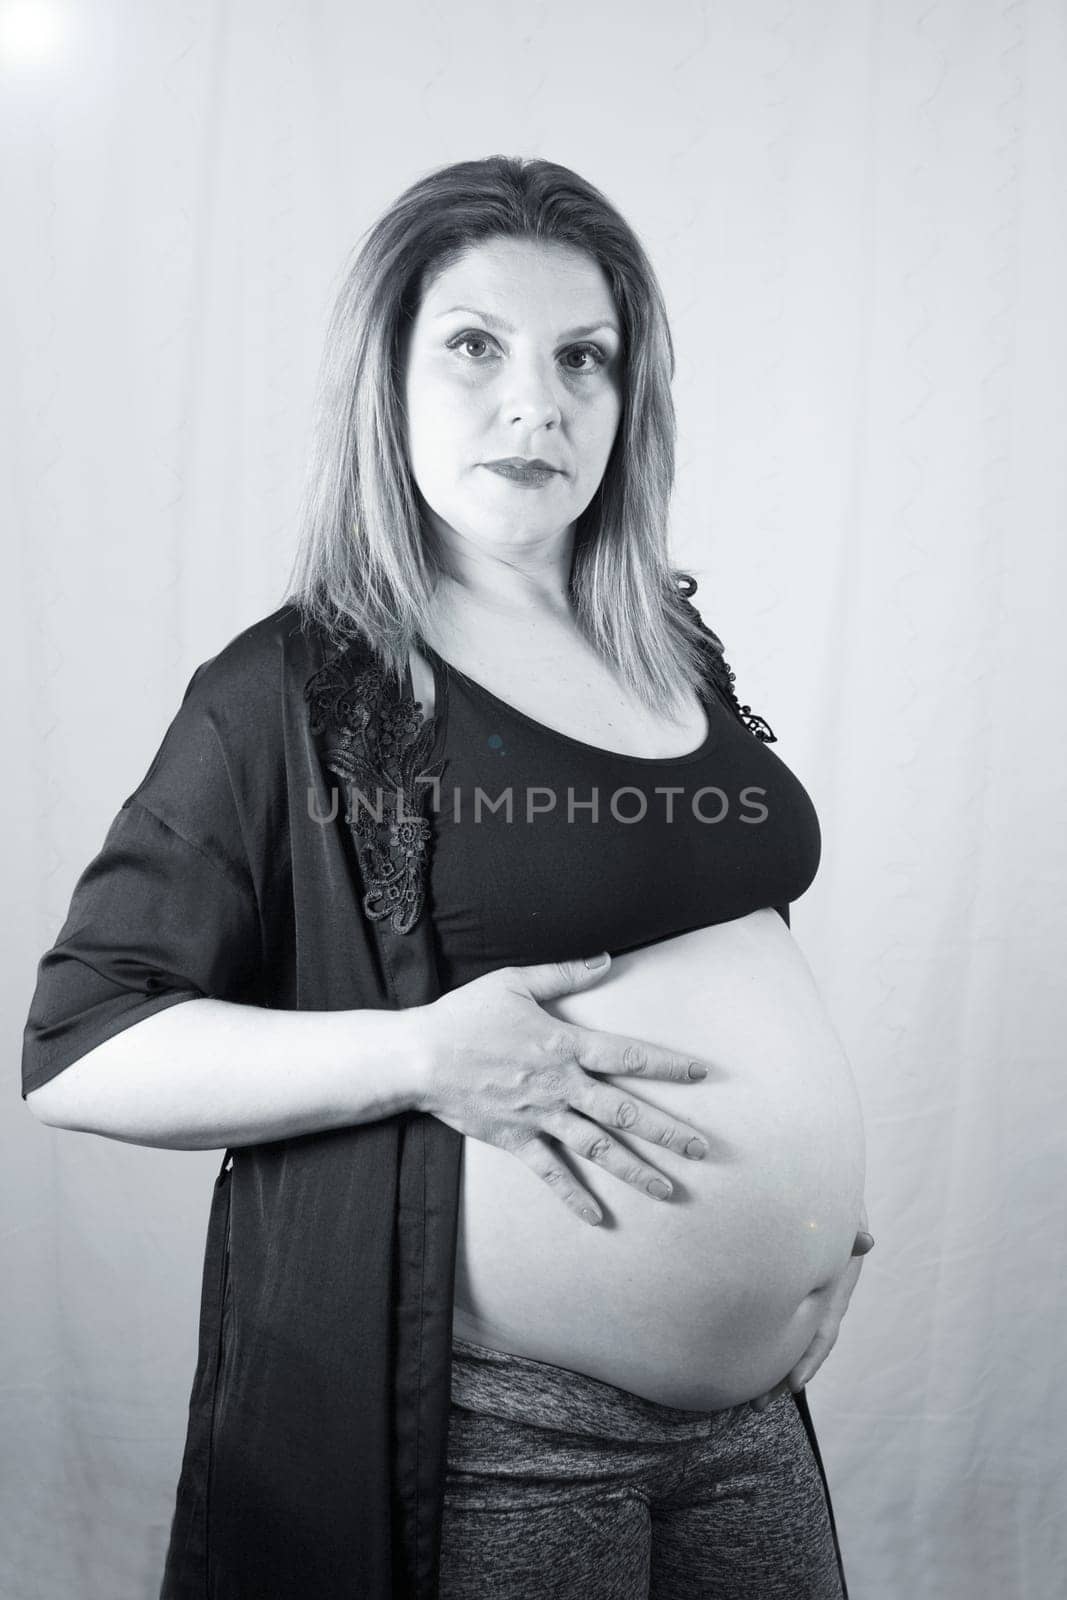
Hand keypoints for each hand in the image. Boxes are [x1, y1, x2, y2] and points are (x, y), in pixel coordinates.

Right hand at [412, 954, 711, 1225]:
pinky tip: (598, 1217)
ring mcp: (539, 1117)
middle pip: (624, 1112)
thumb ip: (563, 974)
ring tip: (669, 1189)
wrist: (419, 1057)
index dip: (666, 1065)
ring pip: (597, 1148)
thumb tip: (604, 959)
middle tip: (702, 1150)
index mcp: (564, 1045)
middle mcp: (560, 1085)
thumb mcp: (515, 982)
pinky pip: (550, 1173)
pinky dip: (574, 1197)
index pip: (627, 1055)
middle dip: (667, 1132)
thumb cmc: (466, 1014)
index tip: (700, 1073)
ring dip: (635, 1170)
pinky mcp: (515, 1140)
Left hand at [749, 1223, 873, 1411]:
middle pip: (800, 1349)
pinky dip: (761, 1343)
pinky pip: (775, 1324)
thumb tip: (867, 1241)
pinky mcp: (787, 1296)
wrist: (827, 1207)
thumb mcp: (839, 1225)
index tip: (795, 1384)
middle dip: (780, 1377)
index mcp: (834, 1293)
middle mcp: (820, 1305)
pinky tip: (738, 1358)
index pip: (823, 1333)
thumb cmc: (831, 1214)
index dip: (810, 1359)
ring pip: (787, 1341)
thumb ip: (848, 1237)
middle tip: (757, 1404)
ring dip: (768, 1368)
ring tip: (746, 1396)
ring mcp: (805, 1303)